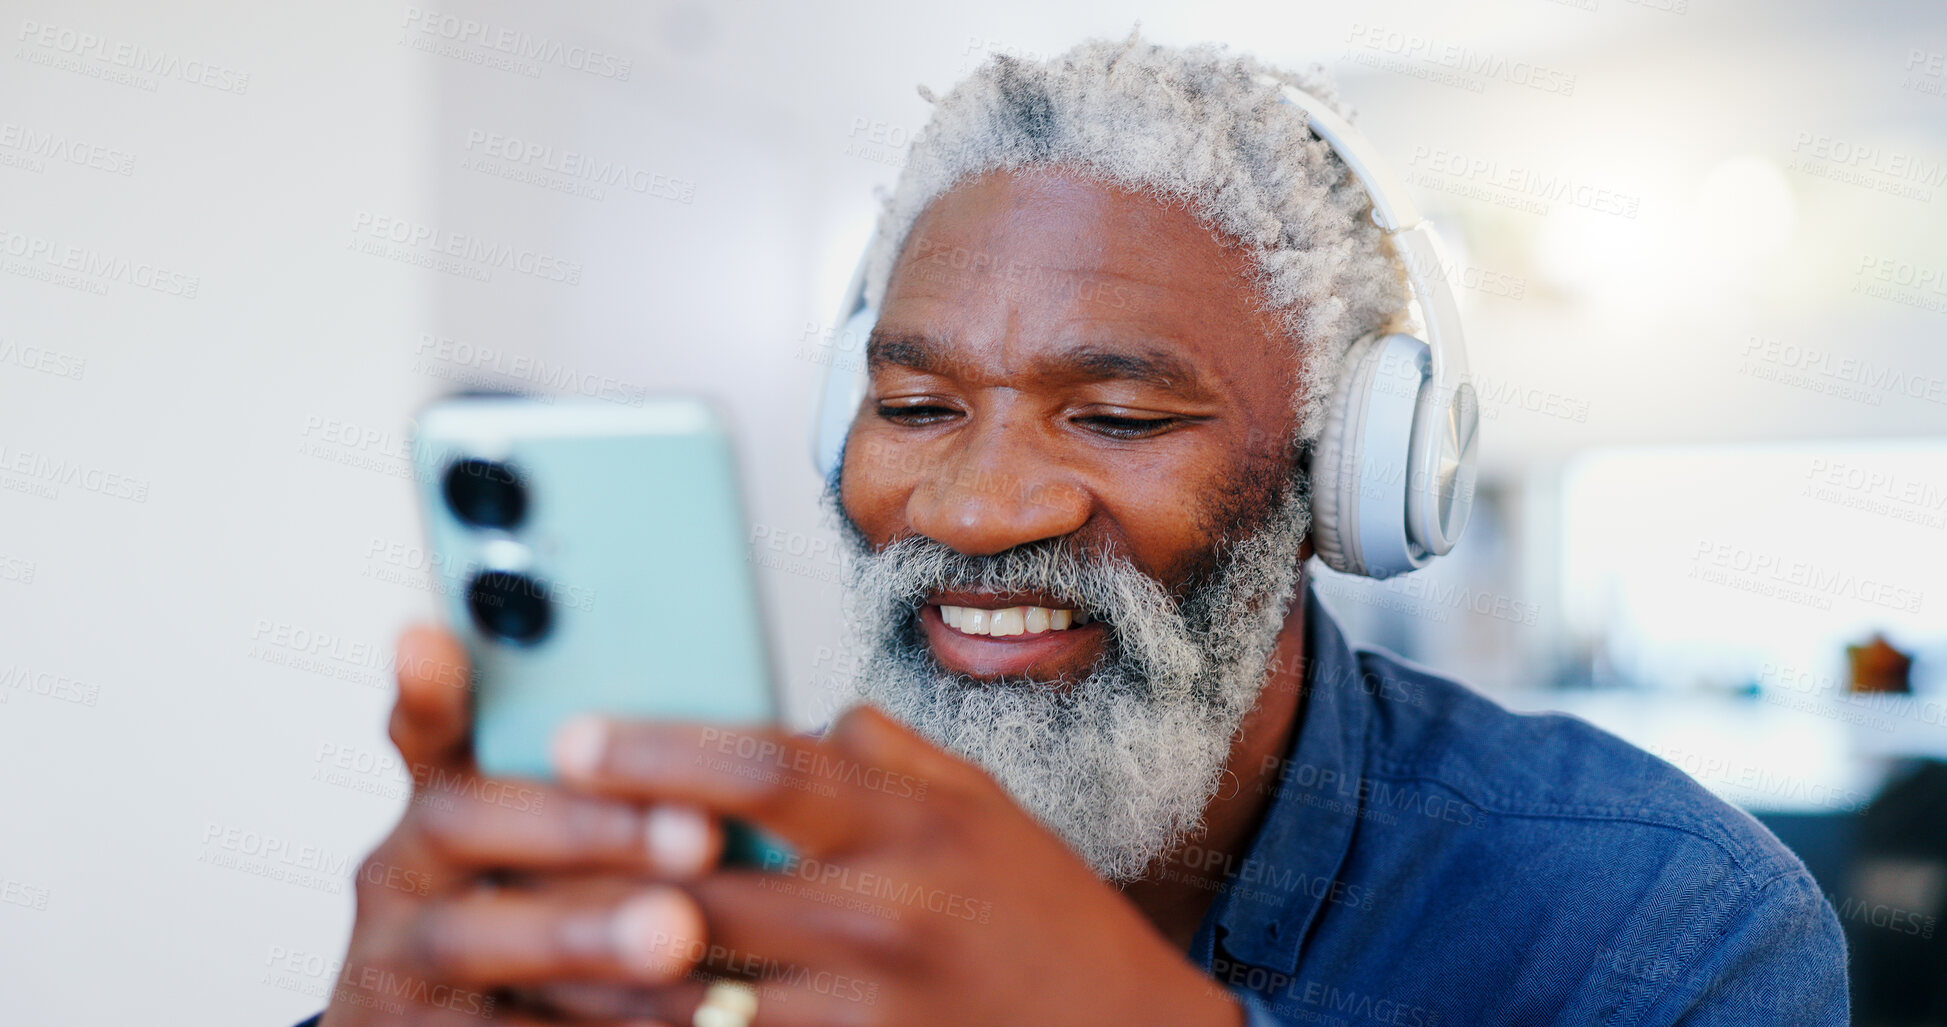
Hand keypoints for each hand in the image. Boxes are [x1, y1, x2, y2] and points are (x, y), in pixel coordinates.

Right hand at [317, 626, 725, 1026]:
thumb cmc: (540, 924)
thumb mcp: (562, 840)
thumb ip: (612, 784)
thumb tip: (713, 752)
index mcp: (440, 800)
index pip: (425, 725)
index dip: (428, 687)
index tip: (432, 638)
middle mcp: (402, 870)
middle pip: (462, 824)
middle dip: (583, 826)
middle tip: (696, 835)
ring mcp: (396, 960)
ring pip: (476, 938)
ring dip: (586, 932)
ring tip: (681, 934)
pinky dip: (581, 1025)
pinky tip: (666, 1014)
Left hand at [546, 706, 1245, 1026]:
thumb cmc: (1052, 923)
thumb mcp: (986, 814)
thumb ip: (890, 758)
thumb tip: (802, 721)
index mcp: (912, 825)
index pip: (763, 765)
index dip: (657, 747)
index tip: (574, 738)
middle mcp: (886, 911)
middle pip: (700, 878)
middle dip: (592, 855)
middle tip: (504, 834)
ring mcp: (868, 1007)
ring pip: (692, 987)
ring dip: (601, 963)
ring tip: (521, 936)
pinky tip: (605, 1020)